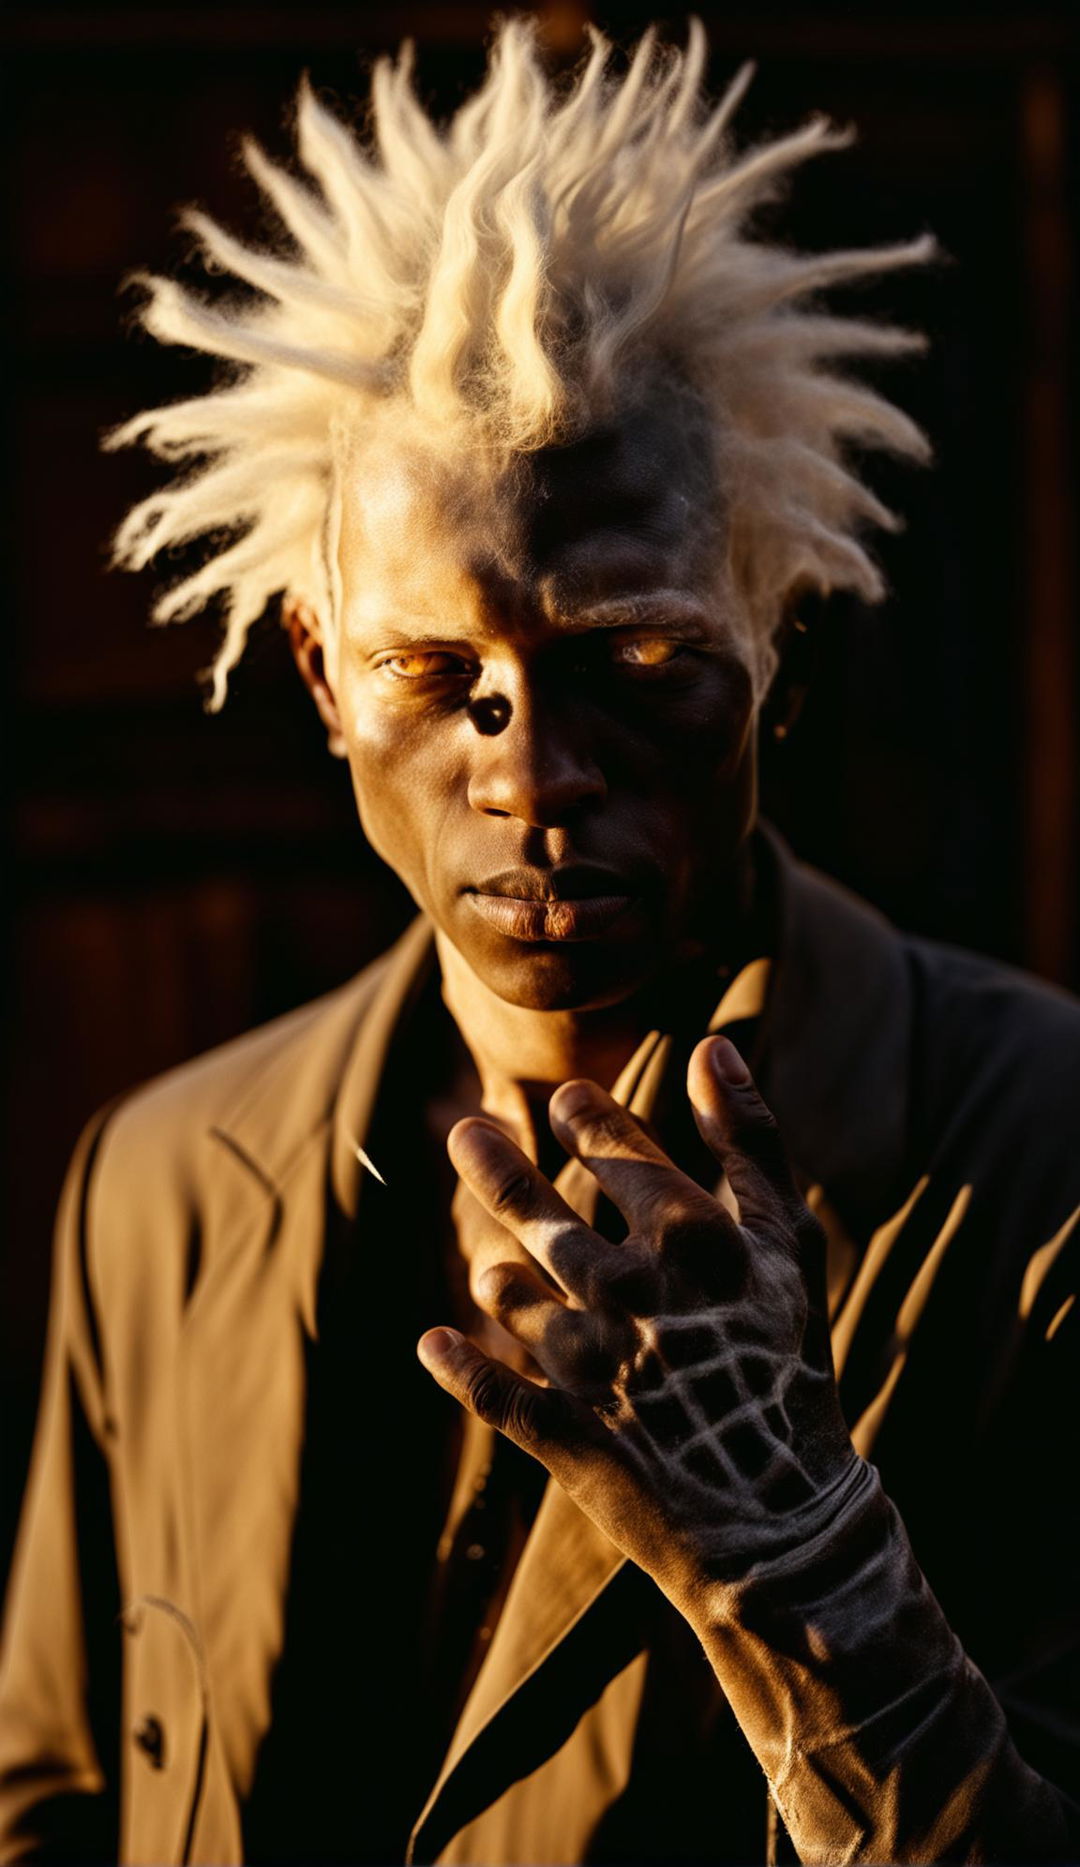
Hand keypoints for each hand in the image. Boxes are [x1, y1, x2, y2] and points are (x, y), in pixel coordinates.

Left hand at [418, 1036, 862, 1597]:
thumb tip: (712, 1046)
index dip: (584, 1121)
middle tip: (464, 1132)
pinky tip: (433, 1344)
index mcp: (687, 1236)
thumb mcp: (790, 1245)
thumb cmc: (794, 1367)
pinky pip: (488, 1389)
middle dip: (495, 1168)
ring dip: (493, 1274)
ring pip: (509, 1293)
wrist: (790, 1523)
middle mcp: (626, 1289)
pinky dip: (458, 1366)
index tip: (563, 1101)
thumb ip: (751, 1141)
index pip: (613, 1151)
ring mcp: (586, 1363)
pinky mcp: (560, 1431)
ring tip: (489, 1264)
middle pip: (537, 1209)